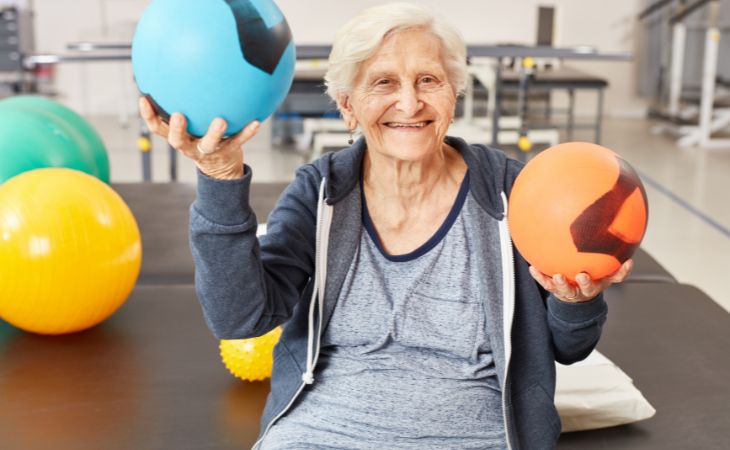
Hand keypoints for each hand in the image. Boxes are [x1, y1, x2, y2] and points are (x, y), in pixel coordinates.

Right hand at [138, 97, 259, 179]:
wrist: (222, 166)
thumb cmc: (203, 134)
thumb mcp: (192, 121)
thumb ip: (185, 101)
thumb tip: (180, 63)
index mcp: (179, 137)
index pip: (157, 128)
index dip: (148, 116)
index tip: (143, 99)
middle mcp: (191, 145)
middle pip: (179, 140)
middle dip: (177, 129)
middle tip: (178, 116)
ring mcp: (210, 150)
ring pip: (209, 144)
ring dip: (214, 133)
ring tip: (221, 120)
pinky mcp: (229, 152)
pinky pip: (238, 141)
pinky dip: (247, 132)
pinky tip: (257, 122)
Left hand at [528, 259, 633, 302]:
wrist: (573, 295)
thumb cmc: (589, 275)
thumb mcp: (600, 267)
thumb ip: (606, 253)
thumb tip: (619, 228)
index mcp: (600, 282)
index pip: (615, 278)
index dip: (623, 272)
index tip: (627, 263)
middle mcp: (587, 289)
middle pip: (588, 288)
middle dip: (586, 283)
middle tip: (583, 275)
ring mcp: (570, 291)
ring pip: (566, 290)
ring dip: (562, 284)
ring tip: (557, 276)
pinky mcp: (555, 290)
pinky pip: (546, 284)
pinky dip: (539, 276)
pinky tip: (532, 268)